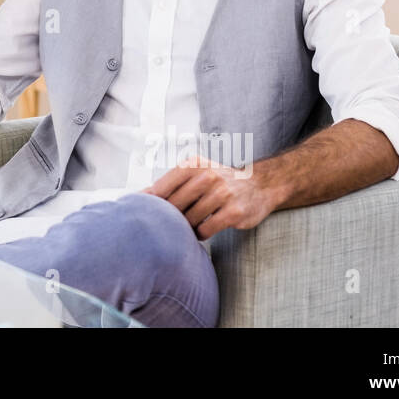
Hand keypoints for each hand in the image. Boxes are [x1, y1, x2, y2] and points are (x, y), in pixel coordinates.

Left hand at [142, 155, 276, 240]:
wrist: (260, 184)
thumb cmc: (219, 180)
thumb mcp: (196, 172)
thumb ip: (170, 183)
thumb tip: (139, 196)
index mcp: (193, 164)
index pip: (160, 188)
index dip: (152, 205)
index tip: (149, 214)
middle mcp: (207, 175)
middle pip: (173, 205)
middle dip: (169, 218)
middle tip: (171, 223)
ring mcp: (221, 193)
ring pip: (188, 219)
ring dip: (186, 227)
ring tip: (190, 225)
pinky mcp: (233, 211)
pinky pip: (205, 229)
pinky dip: (200, 234)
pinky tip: (203, 230)